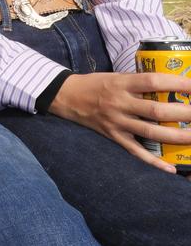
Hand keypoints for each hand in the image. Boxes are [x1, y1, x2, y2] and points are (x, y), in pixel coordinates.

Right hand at [49, 71, 190, 173]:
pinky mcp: (113, 136)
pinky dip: (153, 161)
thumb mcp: (115, 76)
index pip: (152, 81)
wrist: (66, 96)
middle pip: (155, 109)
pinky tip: (170, 169)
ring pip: (150, 131)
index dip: (176, 84)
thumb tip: (170, 86)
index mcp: (121, 83)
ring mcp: (116, 121)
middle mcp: (119, 102)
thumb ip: (139, 83)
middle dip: (183, 112)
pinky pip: (135, 150)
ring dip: (176, 136)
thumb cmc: (95, 84)